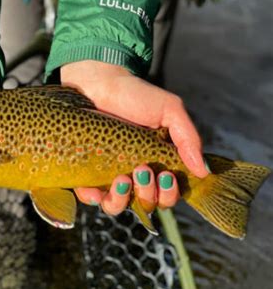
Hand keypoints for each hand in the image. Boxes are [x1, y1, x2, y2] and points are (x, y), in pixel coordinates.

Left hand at [61, 61, 208, 214]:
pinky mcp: (86, 170)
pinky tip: (96, 190)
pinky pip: (89, 196)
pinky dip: (93, 198)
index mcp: (156, 163)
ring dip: (123, 199)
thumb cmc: (136, 95)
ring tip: (122, 179)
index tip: (167, 176)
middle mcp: (134, 173)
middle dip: (149, 193)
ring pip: (117, 206)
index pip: (167, 194)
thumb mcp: (169, 110)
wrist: (100, 82)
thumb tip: (203, 171)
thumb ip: (188, 138)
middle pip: (146, 204)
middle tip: (142, 169)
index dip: (170, 194)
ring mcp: (109, 174)